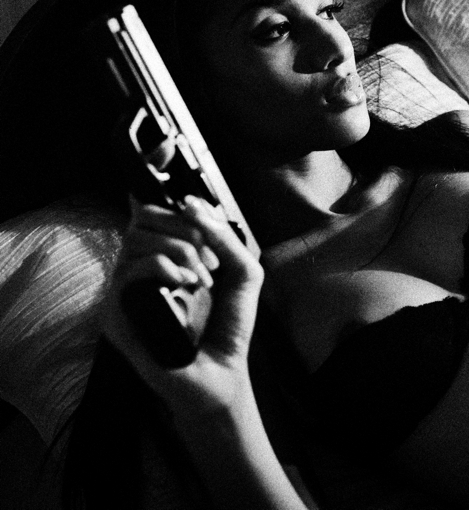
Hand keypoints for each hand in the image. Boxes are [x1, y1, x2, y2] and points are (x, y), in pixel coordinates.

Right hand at [101, 193, 263, 417]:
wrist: (222, 373)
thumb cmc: (229, 327)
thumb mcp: (242, 273)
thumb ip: (224, 237)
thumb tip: (192, 204)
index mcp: (166, 256)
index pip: (155, 212)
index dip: (179, 208)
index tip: (204, 222)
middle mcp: (141, 268)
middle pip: (144, 218)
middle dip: (185, 230)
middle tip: (210, 259)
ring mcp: (126, 289)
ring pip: (137, 239)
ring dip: (181, 251)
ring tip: (203, 279)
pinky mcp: (117, 311)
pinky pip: (130, 270)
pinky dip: (165, 269)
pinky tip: (187, 286)